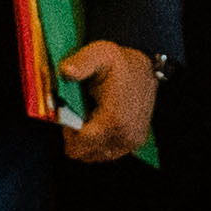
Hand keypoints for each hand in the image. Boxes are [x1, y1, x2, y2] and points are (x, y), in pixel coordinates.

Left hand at [67, 40, 158, 167]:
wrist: (144, 68)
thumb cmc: (118, 62)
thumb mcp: (98, 54)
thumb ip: (80, 63)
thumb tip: (66, 72)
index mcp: (113, 119)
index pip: (78, 145)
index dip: (67, 131)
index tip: (69, 113)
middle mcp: (124, 136)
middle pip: (84, 154)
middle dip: (75, 137)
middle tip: (78, 114)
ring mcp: (131, 142)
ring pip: (95, 156)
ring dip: (87, 141)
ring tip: (89, 118)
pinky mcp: (135, 143)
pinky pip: (107, 154)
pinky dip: (99, 143)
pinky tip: (99, 123)